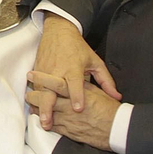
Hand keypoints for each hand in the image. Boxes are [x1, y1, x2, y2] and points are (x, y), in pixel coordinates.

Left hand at [25, 72, 118, 150]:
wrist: (118, 129)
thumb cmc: (110, 109)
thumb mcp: (99, 92)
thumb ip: (86, 85)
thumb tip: (78, 79)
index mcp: (78, 93)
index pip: (56, 83)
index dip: (42, 78)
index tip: (32, 74)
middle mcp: (70, 106)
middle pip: (47, 99)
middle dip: (35, 96)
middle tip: (28, 93)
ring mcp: (68, 120)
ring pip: (47, 113)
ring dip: (37, 109)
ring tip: (30, 105)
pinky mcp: (69, 132)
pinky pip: (53, 126)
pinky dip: (45, 121)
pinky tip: (40, 119)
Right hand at [29, 14, 119, 130]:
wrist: (58, 31)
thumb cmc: (78, 48)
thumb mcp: (95, 62)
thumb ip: (106, 81)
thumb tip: (117, 97)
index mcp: (73, 67)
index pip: (74, 84)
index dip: (77, 96)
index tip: (78, 109)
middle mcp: (57, 70)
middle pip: (51, 91)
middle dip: (48, 107)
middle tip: (49, 122)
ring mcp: (45, 72)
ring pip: (40, 92)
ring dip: (39, 107)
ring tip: (42, 121)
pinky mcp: (37, 71)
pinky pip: (36, 88)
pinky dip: (35, 99)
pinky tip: (36, 111)